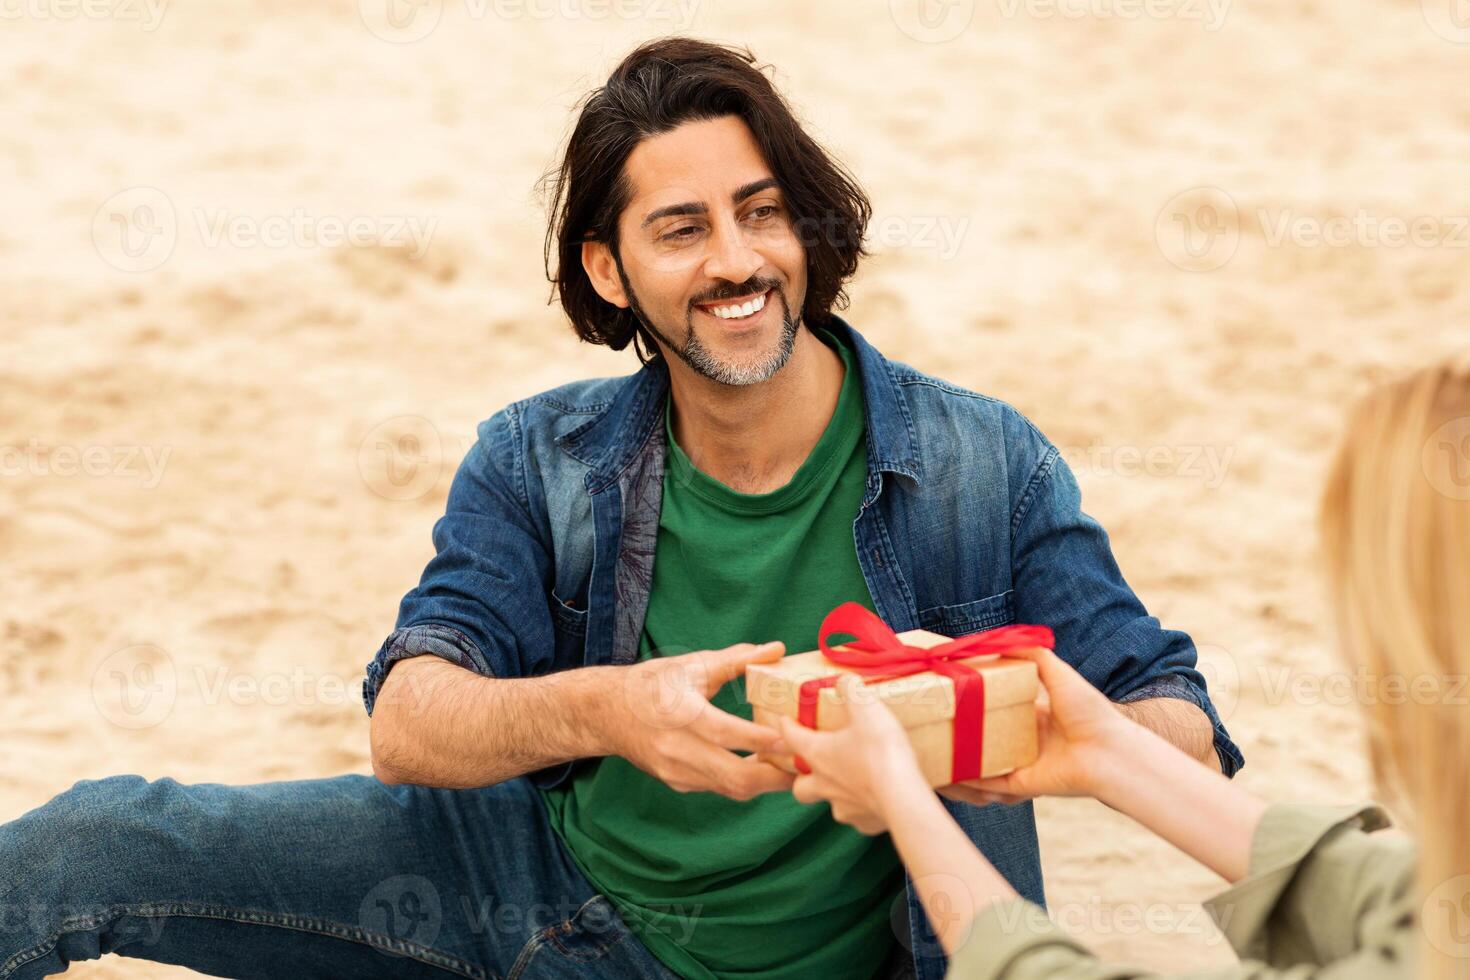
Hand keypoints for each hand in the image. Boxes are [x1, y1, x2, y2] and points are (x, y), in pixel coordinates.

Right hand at [599, 641, 796, 800]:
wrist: (606, 714)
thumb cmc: (652, 684)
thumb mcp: (692, 665)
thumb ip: (736, 659)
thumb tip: (776, 648)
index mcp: (679, 712)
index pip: (722, 731)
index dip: (757, 739)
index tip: (788, 737)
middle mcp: (676, 748)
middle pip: (733, 776)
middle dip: (773, 777)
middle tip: (804, 766)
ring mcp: (676, 771)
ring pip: (729, 788)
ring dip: (764, 783)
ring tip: (792, 768)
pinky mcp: (678, 783)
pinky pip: (719, 788)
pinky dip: (744, 782)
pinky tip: (763, 768)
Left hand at [777, 674, 931, 834]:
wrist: (903, 797)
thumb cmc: (880, 750)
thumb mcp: (866, 707)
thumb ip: (852, 689)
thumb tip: (844, 681)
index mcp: (818, 754)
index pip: (791, 738)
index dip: (786, 727)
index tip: (784, 721)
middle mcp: (824, 784)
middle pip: (799, 786)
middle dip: (803, 776)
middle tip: (816, 765)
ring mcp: (844, 807)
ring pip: (830, 803)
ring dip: (836, 793)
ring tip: (853, 781)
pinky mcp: (865, 823)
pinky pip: (859, 817)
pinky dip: (864, 808)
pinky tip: (878, 798)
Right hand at [940, 645, 1135, 807]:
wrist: (1108, 752)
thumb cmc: (1090, 712)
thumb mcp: (1060, 674)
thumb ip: (1034, 656)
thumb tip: (1003, 640)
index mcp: (1039, 718)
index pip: (1003, 708)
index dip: (981, 701)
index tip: (956, 690)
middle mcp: (1029, 742)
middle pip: (991, 735)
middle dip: (968, 729)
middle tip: (938, 718)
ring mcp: (1024, 764)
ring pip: (985, 761)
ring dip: (963, 756)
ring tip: (935, 747)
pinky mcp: (1021, 785)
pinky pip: (990, 784)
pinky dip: (970, 780)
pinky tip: (947, 771)